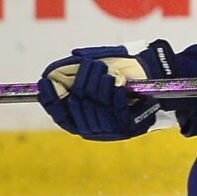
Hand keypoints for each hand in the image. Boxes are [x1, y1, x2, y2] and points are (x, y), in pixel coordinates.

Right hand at [37, 44, 169, 140]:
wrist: (152, 85)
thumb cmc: (120, 77)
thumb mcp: (96, 71)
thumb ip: (77, 69)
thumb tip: (57, 68)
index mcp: (79, 121)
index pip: (58, 114)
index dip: (49, 99)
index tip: (44, 81)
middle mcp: (90, 129)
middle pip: (76, 105)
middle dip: (81, 81)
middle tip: (89, 64)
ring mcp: (108, 131)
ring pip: (96, 106)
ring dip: (99, 85)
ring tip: (105, 71)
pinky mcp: (127, 128)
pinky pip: (117, 111)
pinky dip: (115, 94)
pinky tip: (117, 82)